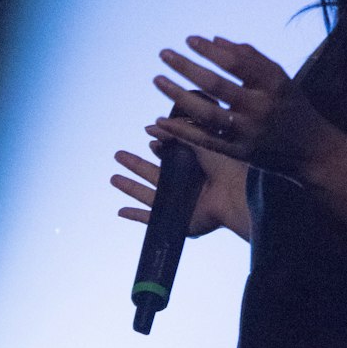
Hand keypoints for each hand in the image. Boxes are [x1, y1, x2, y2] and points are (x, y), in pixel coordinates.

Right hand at [111, 136, 250, 239]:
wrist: (234, 196)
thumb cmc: (225, 167)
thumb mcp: (198, 141)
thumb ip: (175, 132)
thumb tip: (150, 126)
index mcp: (195, 168)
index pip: (171, 158)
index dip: (159, 149)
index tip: (151, 141)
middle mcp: (186, 186)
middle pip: (154, 174)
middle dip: (135, 165)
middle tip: (118, 155)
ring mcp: (180, 204)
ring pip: (148, 194)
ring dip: (130, 187)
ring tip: (113, 178)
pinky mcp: (177, 221)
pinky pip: (151, 219)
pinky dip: (135, 216)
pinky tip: (120, 211)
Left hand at [147, 35, 331, 182]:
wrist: (311, 149)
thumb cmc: (290, 105)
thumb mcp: (279, 77)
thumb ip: (250, 58)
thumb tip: (213, 41)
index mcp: (273, 84)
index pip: (236, 62)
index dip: (209, 50)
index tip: (189, 39)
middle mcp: (261, 108)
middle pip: (217, 85)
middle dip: (187, 67)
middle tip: (164, 54)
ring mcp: (249, 133)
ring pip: (207, 113)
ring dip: (178, 96)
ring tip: (157, 79)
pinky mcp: (240, 153)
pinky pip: (205, 140)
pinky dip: (182, 131)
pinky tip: (161, 120)